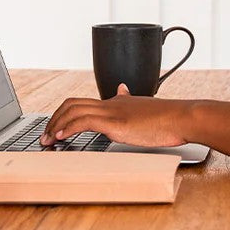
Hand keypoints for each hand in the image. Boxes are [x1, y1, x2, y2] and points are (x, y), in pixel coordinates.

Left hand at [40, 84, 192, 147]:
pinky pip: (83, 121)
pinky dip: (67, 129)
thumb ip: (132, 103)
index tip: (58, 129)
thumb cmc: (170, 119)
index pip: (84, 103)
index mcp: (118, 102)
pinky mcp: (115, 122)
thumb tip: (123, 90)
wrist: (182, 118)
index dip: (67, 115)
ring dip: (55, 125)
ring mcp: (112, 111)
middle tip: (46, 135)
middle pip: (72, 103)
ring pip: (72, 110)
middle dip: (54, 119)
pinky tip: (61, 138)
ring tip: (48, 140)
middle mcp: (111, 104)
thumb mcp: (146, 109)